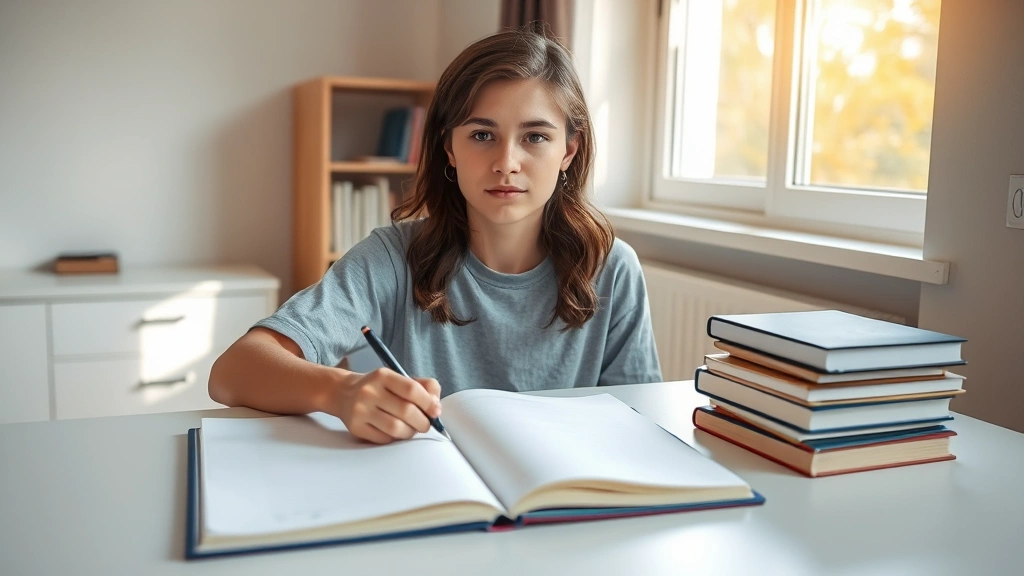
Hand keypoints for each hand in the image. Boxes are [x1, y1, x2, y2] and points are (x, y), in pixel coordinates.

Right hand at [325, 368, 441, 443]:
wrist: (343, 393)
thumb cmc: (379, 387)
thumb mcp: (399, 378)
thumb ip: (423, 386)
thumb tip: (436, 405)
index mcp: (382, 376)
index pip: (411, 389)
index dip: (428, 402)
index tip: (436, 411)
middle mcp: (369, 391)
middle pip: (406, 411)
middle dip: (422, 422)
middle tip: (426, 424)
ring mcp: (360, 410)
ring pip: (395, 428)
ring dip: (410, 432)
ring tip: (412, 429)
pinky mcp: (355, 427)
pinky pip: (383, 439)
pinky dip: (395, 438)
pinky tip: (395, 431)